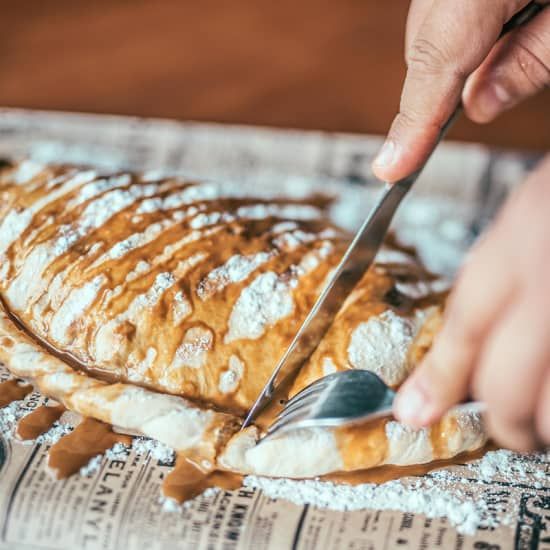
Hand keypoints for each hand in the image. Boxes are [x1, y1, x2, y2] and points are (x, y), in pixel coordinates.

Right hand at [371, 0, 549, 182]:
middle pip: (426, 43)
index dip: (412, 123)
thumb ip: (533, 60)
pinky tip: (497, 30)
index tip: (392, 168)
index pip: (436, 61)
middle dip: (439, 89)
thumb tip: (480, 105)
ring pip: (432, 26)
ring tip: (514, 44)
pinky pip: (444, 6)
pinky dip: (462, 30)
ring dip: (456, 57)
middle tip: (471, 108)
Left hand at [394, 155, 549, 450]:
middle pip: (507, 385)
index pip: (465, 328)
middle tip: (510, 427)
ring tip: (547, 416)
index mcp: (524, 241)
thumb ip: (497, 274)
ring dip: (549, 424)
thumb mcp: (533, 213)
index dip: (438, 378)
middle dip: (505, 421)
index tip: (415, 411)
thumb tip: (467, 340)